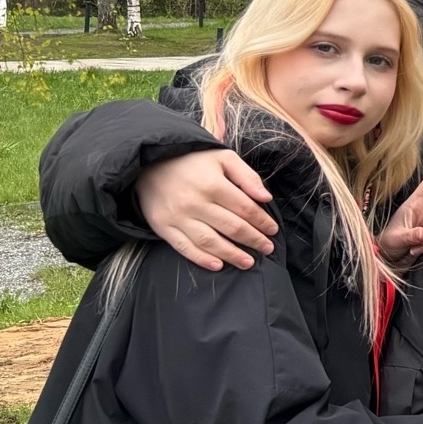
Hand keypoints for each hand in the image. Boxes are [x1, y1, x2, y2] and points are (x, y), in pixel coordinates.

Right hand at [136, 149, 276, 269]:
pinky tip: (218, 265)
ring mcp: (177, 217)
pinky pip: (184, 247)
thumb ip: (247, 175)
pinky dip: (202, 259)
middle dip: (254, 240)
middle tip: (267, 249)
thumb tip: (266, 197)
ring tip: (249, 262)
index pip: (245, 208)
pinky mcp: (163, 227)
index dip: (262, 221)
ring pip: (210, 241)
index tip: (273, 230)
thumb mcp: (223, 158)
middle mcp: (195, 203)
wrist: (149, 164)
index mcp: (212, 184)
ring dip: (232, 254)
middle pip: (232, 227)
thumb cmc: (193, 161)